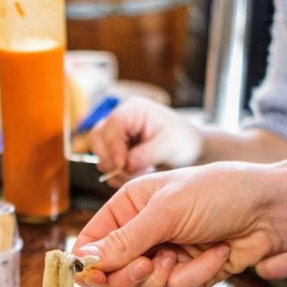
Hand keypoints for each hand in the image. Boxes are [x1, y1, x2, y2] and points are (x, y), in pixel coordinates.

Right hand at [74, 163, 280, 286]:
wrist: (272, 210)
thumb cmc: (221, 192)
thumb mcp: (166, 211)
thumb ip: (125, 239)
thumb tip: (86, 260)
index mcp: (129, 206)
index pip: (91, 241)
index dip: (89, 262)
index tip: (93, 275)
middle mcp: (142, 231)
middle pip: (112, 273)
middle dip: (130, 275)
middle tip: (147, 267)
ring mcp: (164, 253)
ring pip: (142, 286)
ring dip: (165, 275)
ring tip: (183, 255)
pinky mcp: (188, 271)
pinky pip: (178, 286)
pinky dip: (198, 273)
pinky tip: (217, 253)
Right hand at [88, 97, 202, 187]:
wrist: (190, 151)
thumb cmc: (183, 142)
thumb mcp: (169, 146)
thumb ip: (145, 154)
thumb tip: (125, 165)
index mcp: (134, 110)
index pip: (112, 124)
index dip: (113, 145)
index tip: (122, 165)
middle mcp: (120, 121)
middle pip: (96, 138)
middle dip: (110, 159)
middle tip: (127, 173)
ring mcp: (116, 137)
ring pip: (99, 154)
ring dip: (115, 170)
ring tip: (141, 173)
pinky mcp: (115, 152)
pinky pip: (106, 166)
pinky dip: (118, 176)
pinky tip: (138, 174)